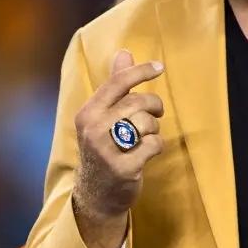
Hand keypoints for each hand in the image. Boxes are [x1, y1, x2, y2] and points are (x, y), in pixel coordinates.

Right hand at [71, 49, 164, 247]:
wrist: (96, 195)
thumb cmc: (104, 148)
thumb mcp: (103, 117)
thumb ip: (114, 85)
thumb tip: (124, 53)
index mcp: (87, 113)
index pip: (116, 83)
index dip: (140, 72)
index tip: (160, 67)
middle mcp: (93, 129)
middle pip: (137, 103)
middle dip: (154, 106)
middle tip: (156, 114)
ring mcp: (106, 150)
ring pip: (147, 123)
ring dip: (154, 129)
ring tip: (146, 138)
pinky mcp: (123, 168)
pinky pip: (153, 145)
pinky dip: (156, 146)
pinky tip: (147, 153)